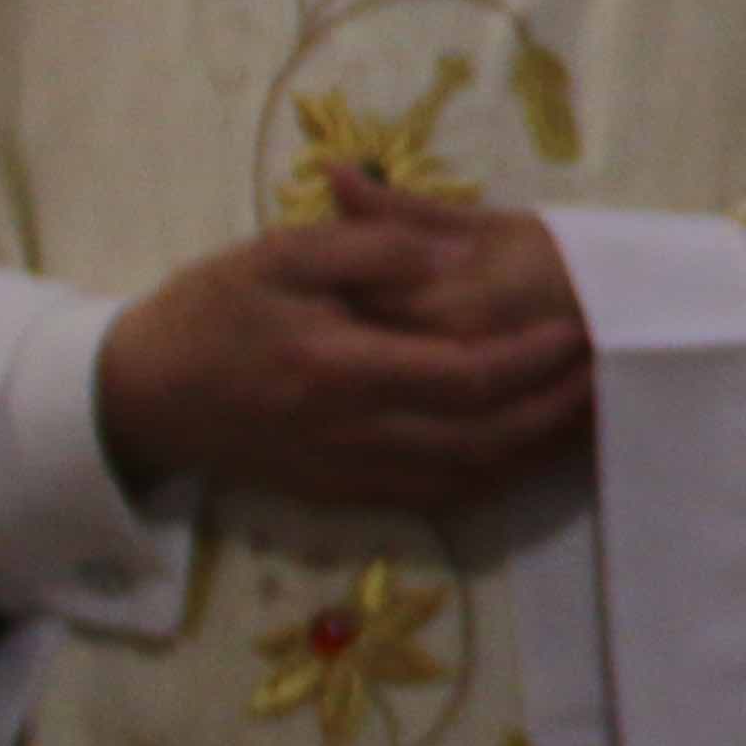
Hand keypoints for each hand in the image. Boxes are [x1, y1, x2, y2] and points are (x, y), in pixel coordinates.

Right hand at [96, 192, 593, 514]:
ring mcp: (346, 474)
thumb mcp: (279, 252)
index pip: (461, 377)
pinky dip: (493, 477)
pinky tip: (527, 448)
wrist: (136, 395)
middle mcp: (350, 434)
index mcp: (337, 369)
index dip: (531, 361)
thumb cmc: (210, 310)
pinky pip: (436, 497)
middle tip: (608, 371)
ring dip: (536, 450)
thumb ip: (371, 248)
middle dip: (555, 409)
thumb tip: (453, 255)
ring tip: (588, 411)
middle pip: (480, 439)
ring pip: (467, 479)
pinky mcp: (341, 495)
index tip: (580, 329)